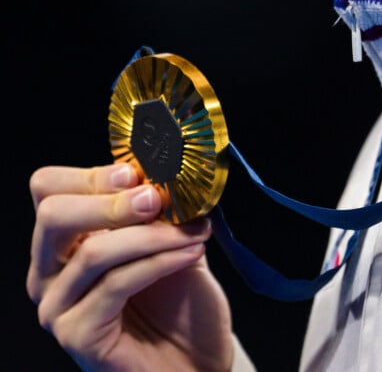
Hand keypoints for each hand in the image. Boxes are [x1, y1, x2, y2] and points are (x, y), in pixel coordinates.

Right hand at [27, 163, 234, 370]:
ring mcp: (58, 306)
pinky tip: (191, 252)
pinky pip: (116, 284)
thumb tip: (163, 166)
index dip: (90, 174)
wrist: (196, 358)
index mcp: (63, 239)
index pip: (48, 188)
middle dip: (110, 200)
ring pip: (93, 252)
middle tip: (155, 198)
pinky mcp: (77, 335)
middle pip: (53, 214)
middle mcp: (49, 271)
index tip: (136, 174)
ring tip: (192, 230)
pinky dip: (159, 261)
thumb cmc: (178, 296)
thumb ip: (155, 205)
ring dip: (150, 234)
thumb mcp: (167, 236)